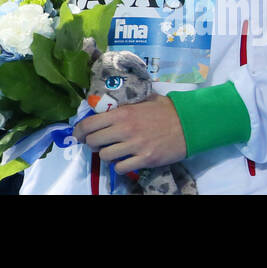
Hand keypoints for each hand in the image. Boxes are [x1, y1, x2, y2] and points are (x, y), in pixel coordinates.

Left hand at [73, 95, 187, 173]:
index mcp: (122, 113)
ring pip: (105, 156)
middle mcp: (125, 129)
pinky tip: (125, 161)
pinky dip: (119, 166)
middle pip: (94, 141)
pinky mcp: (145, 159)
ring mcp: (135, 145)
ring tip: (112, 152)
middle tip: (96, 144)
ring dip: (106, 155)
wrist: (189, 123)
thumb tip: (107, 106)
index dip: (79, 131)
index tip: (78, 135)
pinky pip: (121, 168)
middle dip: (92, 144)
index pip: (90, 123)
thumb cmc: (165, 110)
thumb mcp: (142, 100)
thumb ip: (124, 104)